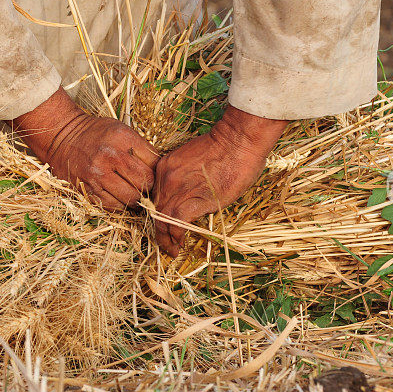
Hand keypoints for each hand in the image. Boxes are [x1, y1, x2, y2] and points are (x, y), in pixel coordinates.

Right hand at [10, 87, 158, 209]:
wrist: (62, 136)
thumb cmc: (96, 133)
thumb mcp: (122, 130)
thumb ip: (141, 148)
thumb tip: (161, 171)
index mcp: (123, 139)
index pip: (154, 164)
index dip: (157, 172)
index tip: (152, 173)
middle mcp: (111, 156)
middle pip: (145, 183)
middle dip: (148, 187)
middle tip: (145, 187)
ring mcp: (98, 174)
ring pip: (131, 198)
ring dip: (136, 199)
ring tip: (133, 193)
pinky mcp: (87, 189)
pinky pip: (113, 207)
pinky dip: (120, 206)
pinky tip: (119, 197)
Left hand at [153, 106, 288, 255]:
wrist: (237, 141)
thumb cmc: (225, 147)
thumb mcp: (194, 160)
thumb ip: (187, 177)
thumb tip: (192, 194)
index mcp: (166, 168)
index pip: (155, 197)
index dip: (157, 215)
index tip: (164, 226)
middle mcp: (167, 178)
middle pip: (155, 210)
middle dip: (159, 231)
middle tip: (166, 245)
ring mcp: (179, 188)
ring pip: (163, 219)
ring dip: (166, 238)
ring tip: (172, 250)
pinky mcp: (194, 199)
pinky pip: (177, 222)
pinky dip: (176, 235)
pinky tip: (180, 243)